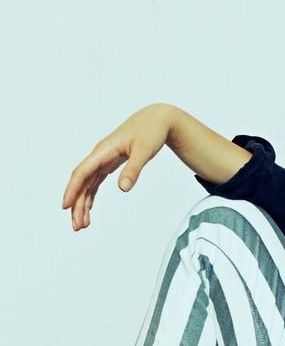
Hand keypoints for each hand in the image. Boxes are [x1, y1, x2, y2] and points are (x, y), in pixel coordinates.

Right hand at [61, 103, 173, 230]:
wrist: (157, 119)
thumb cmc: (151, 131)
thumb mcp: (144, 150)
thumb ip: (133, 169)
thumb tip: (123, 189)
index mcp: (103, 151)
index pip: (82, 172)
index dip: (72, 190)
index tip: (66, 206)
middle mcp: (99, 156)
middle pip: (81, 182)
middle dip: (77, 204)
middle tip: (77, 226)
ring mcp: (103, 159)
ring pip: (87, 184)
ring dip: (83, 203)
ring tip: (82, 224)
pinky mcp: (109, 163)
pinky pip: (94, 182)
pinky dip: (91, 196)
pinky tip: (89, 209)